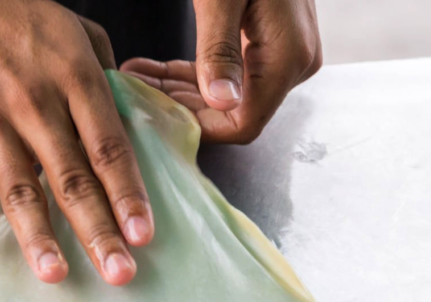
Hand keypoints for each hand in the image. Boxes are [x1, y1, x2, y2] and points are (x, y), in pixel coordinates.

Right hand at [0, 0, 152, 285]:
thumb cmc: (16, 14)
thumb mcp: (75, 30)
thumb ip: (104, 76)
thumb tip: (129, 116)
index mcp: (74, 79)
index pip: (109, 149)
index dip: (127, 195)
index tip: (143, 236)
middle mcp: (35, 102)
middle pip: (72, 179)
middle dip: (98, 231)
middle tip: (118, 274)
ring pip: (19, 186)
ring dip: (38, 235)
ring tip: (55, 275)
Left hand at [121, 0, 321, 142]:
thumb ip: (220, 50)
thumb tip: (221, 101)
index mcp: (288, 58)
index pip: (244, 123)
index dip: (200, 128)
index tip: (159, 118)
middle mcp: (293, 64)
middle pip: (230, 111)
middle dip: (180, 107)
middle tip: (137, 94)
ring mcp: (282, 55)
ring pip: (223, 94)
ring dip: (177, 91)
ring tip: (137, 79)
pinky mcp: (268, 45)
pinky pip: (227, 72)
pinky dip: (190, 74)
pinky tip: (154, 71)